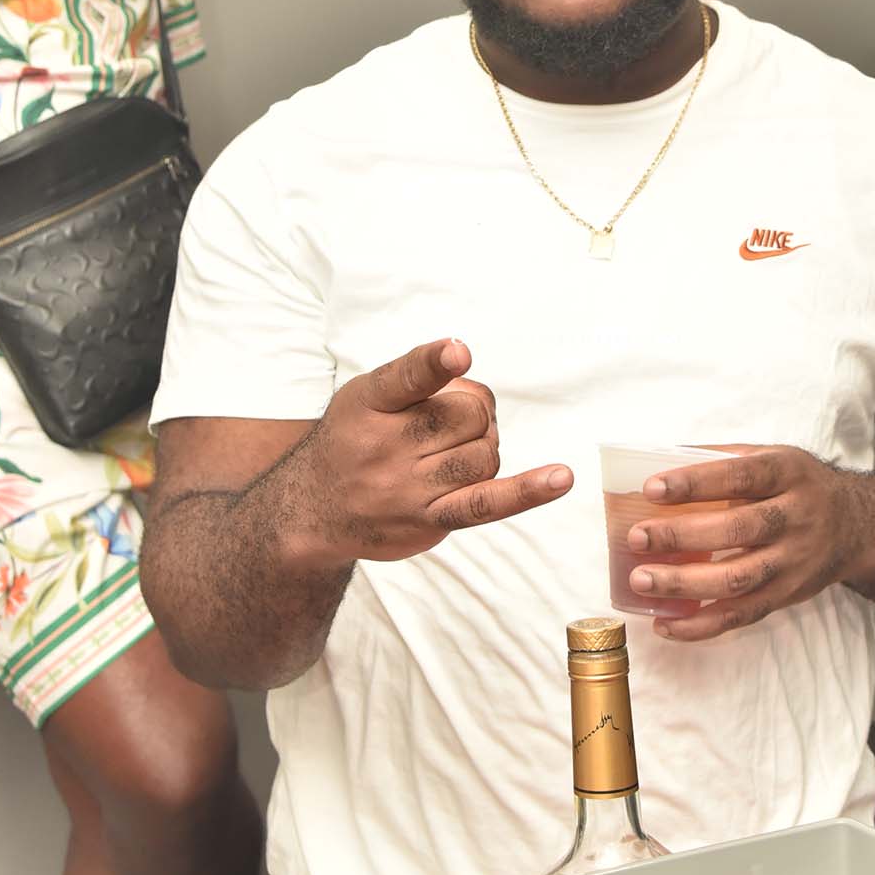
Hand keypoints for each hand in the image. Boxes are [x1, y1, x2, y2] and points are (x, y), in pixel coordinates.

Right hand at [301, 337, 571, 567]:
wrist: (314, 511)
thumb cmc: (353, 439)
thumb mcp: (365, 395)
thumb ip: (417, 378)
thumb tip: (472, 376)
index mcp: (368, 403)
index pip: (404, 377)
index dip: (434, 362)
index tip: (458, 352)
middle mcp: (384, 447)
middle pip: (468, 415)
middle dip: (476, 413)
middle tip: (452, 423)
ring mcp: (407, 489)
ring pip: (485, 454)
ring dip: (485, 447)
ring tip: (455, 451)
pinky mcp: (429, 522)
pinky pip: (486, 504)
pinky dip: (526, 491)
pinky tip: (560, 478)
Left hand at [625, 444, 870, 641]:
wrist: (857, 526)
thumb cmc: (798, 486)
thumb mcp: (774, 457)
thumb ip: (725, 458)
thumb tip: (660, 458)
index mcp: (787, 473)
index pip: (739, 476)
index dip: (695, 483)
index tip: (653, 488)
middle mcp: (796, 517)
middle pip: (737, 530)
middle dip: (682, 535)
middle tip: (637, 538)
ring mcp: (793, 562)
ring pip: (737, 580)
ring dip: (685, 584)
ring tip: (642, 581)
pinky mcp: (787, 595)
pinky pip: (742, 615)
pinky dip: (702, 625)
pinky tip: (666, 623)